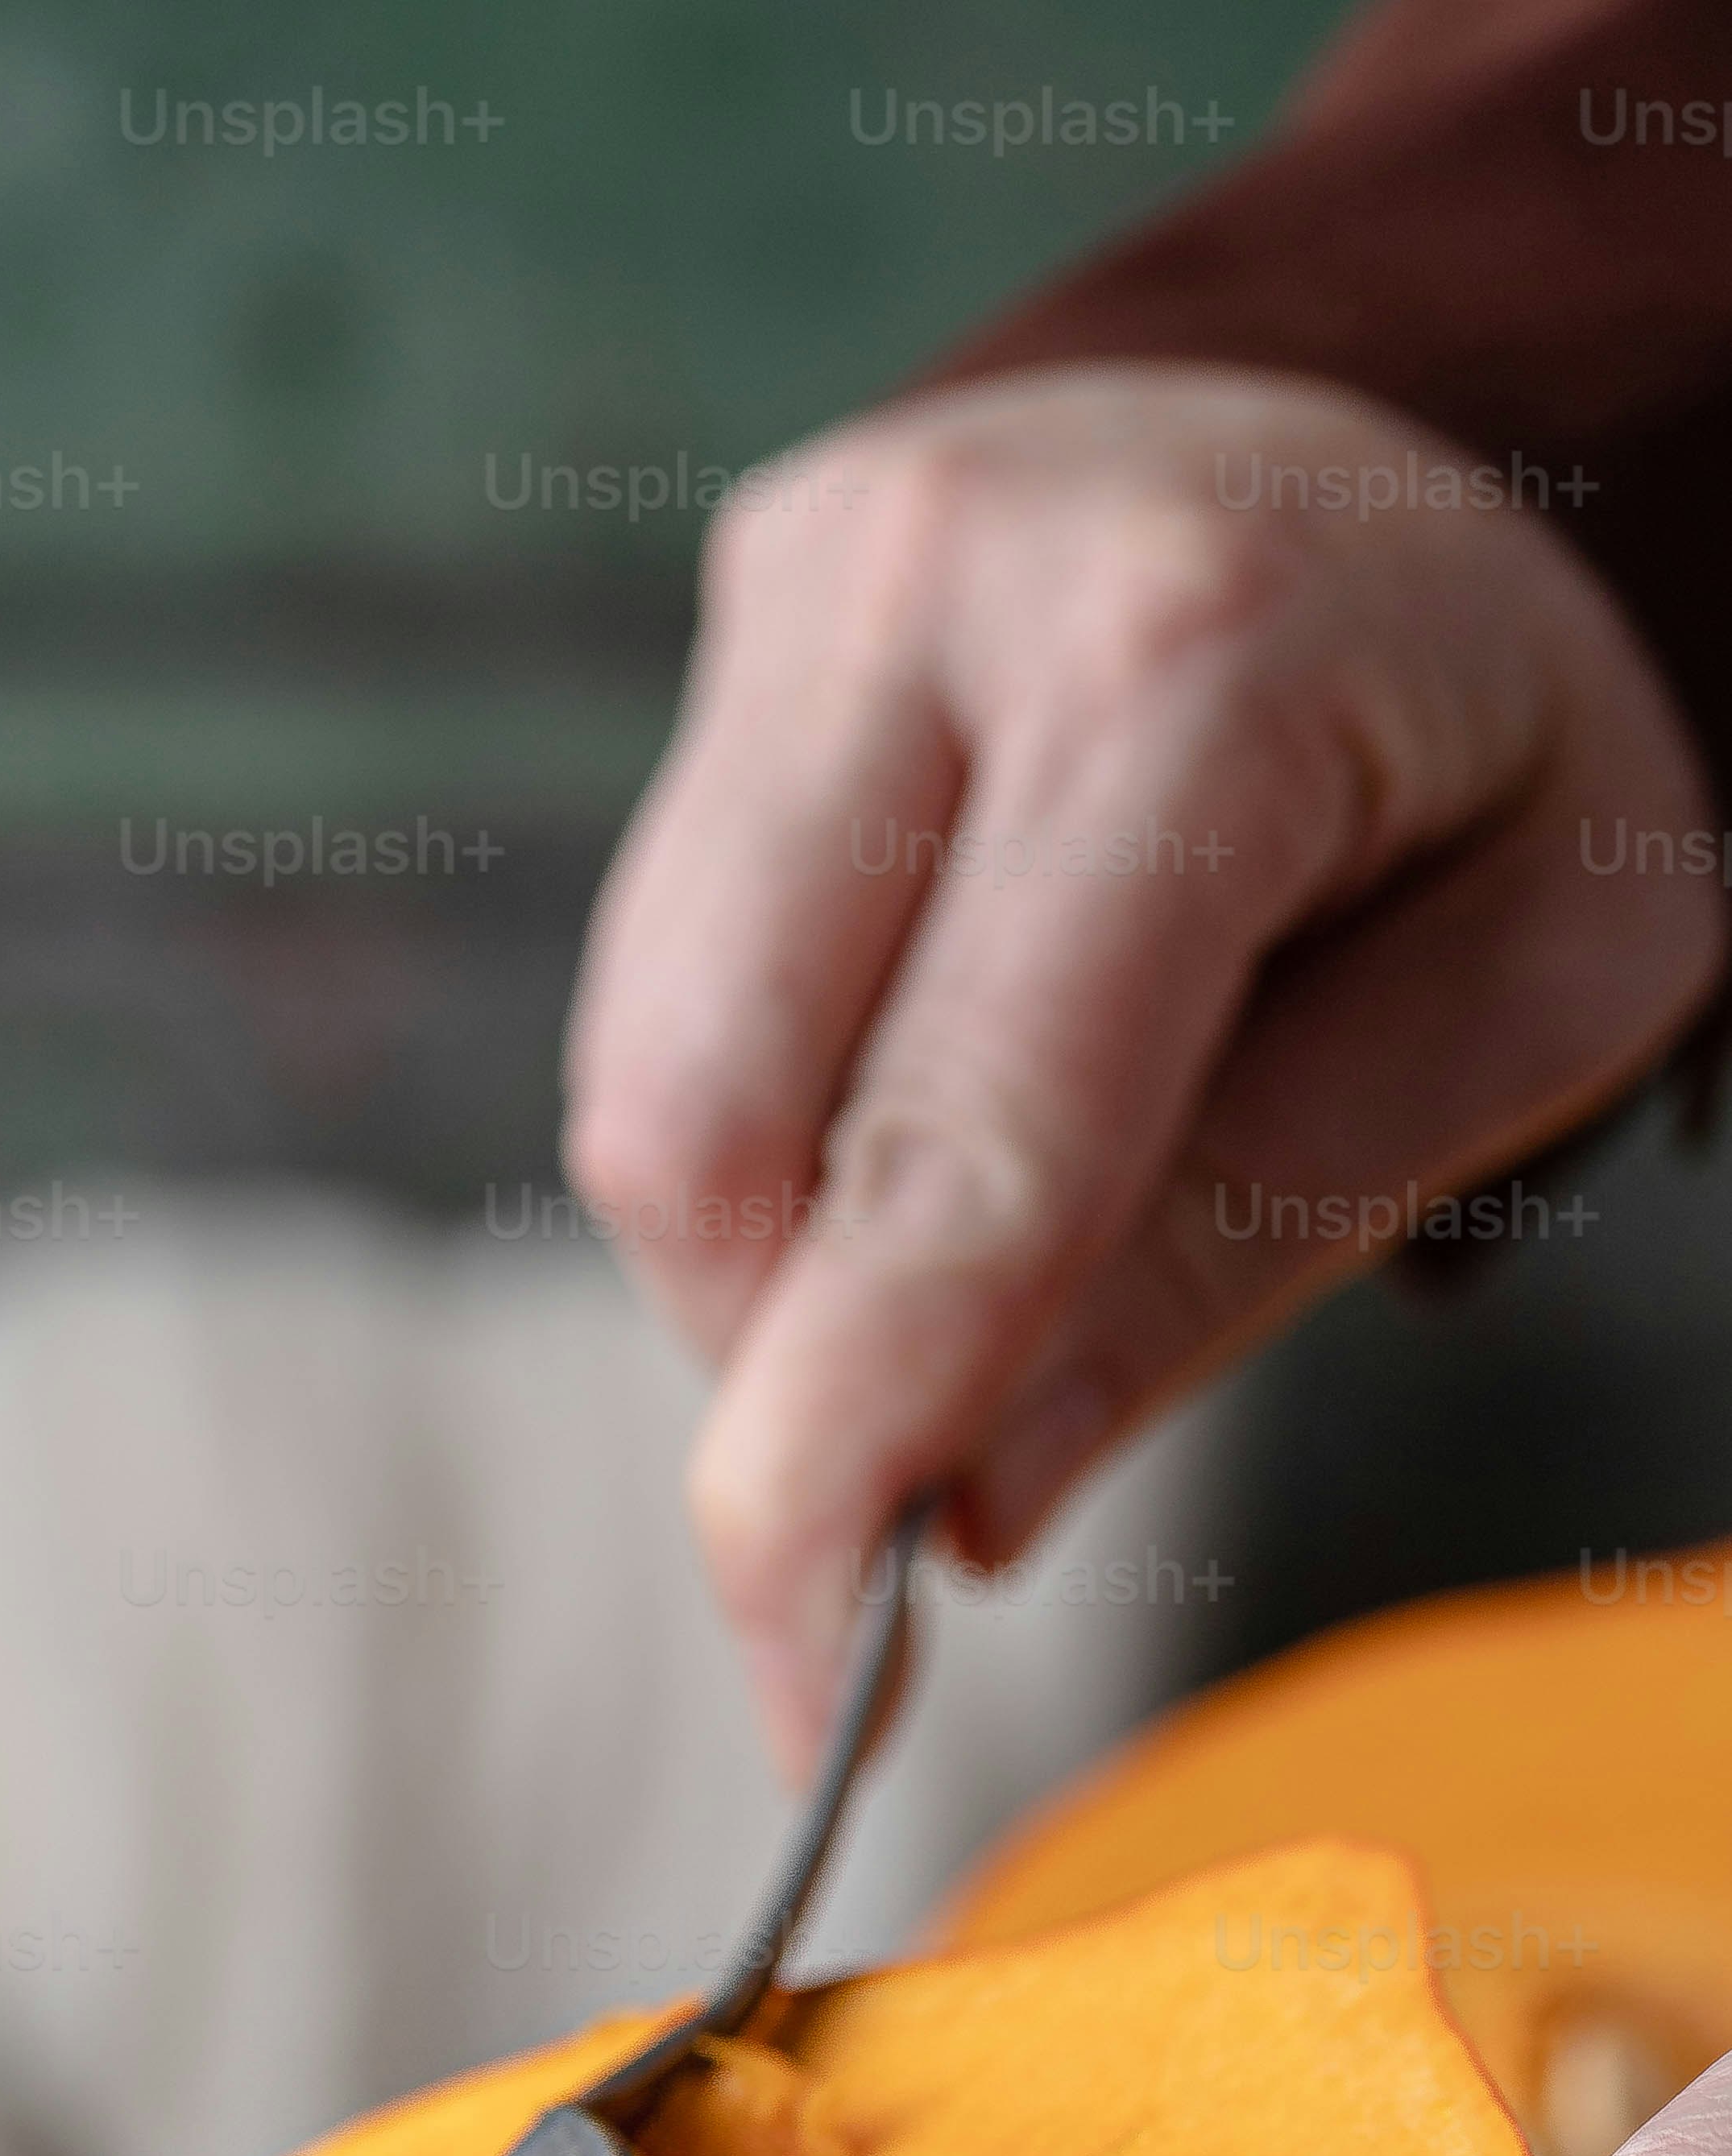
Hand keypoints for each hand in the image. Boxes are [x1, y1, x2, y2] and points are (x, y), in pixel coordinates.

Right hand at [563, 365, 1722, 1765]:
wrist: (1400, 430)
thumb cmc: (1495, 748)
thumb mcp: (1524, 999)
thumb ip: (1244, 1244)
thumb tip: (961, 1510)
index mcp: (1193, 663)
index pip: (948, 1161)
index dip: (850, 1471)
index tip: (822, 1713)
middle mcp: (942, 584)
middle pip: (702, 1140)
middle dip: (785, 1384)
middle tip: (920, 1500)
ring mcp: (804, 586)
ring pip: (643, 1089)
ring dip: (769, 1279)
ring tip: (968, 1267)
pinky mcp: (730, 630)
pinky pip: (656, 995)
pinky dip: (762, 1156)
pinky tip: (912, 1127)